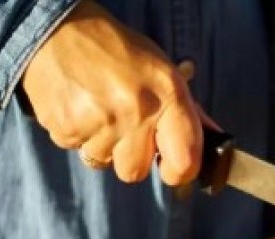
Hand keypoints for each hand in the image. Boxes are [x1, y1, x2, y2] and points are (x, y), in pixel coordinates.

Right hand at [21, 0, 201, 184]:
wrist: (58, 30)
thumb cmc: (117, 52)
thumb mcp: (161, 71)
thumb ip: (187, 109)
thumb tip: (216, 138)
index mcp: (167, 95)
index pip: (185, 162)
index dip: (178, 172)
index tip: (171, 167)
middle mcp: (136, 111)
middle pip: (135, 172)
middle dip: (131, 157)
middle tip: (125, 127)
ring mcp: (99, 121)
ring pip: (104, 162)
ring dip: (102, 144)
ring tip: (98, 109)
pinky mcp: (66, 127)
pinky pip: (76, 149)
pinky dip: (78, 134)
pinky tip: (79, 106)